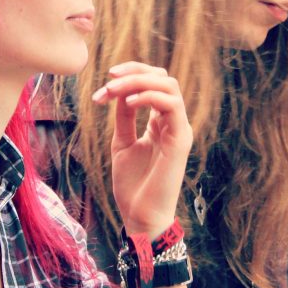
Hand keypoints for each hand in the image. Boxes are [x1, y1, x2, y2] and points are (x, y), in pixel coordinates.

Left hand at [92, 62, 192, 236]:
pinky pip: (172, 106)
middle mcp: (173, 122)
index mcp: (161, 122)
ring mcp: (179, 130)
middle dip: (135, 72)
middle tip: (109, 78)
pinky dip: (149, 97)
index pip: (154, 83)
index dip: (132, 74)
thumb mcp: (122, 142)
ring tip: (113, 89)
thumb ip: (124, 117)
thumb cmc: (133, 184)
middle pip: (164, 78)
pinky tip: (128, 103)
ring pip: (169, 86)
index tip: (106, 80)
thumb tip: (118, 90)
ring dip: (138, 81)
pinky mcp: (181, 140)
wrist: (140, 215)